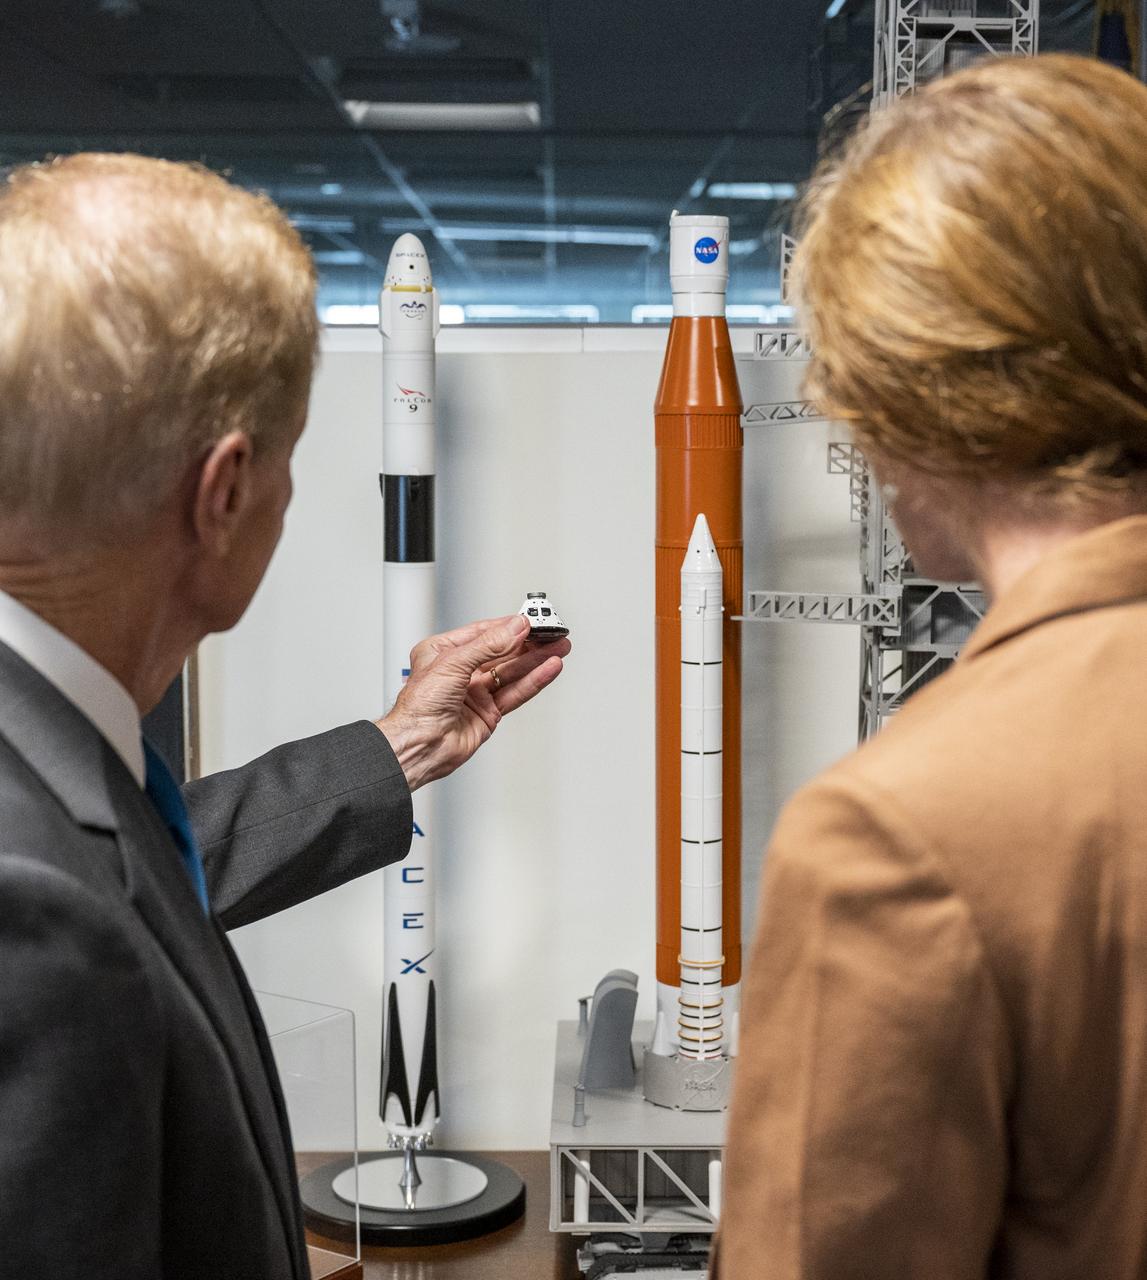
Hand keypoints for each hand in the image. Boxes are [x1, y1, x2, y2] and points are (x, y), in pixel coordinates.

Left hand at [376, 614, 570, 790]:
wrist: (419, 745)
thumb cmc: (418, 707)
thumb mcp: (453, 662)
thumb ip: (489, 645)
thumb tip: (514, 628)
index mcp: (443, 652)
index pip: (483, 632)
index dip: (509, 626)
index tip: (532, 619)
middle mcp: (460, 671)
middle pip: (502, 651)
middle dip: (529, 642)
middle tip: (552, 632)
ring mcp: (475, 693)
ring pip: (513, 671)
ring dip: (536, 659)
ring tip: (559, 647)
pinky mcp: (488, 713)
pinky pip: (515, 692)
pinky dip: (534, 680)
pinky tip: (549, 668)